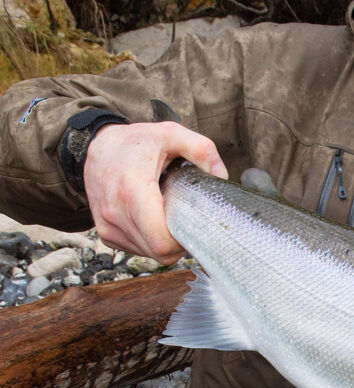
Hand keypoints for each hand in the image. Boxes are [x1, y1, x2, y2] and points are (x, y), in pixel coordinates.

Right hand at [84, 121, 226, 263]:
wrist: (98, 146)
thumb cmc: (136, 142)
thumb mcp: (171, 133)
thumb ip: (201, 149)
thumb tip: (221, 176)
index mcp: (132, 192)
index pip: (162, 243)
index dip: (185, 240)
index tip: (195, 223)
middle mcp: (115, 214)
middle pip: (159, 253)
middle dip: (179, 241)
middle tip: (187, 218)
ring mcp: (108, 227)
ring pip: (149, 254)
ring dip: (164, 240)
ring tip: (167, 212)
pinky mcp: (105, 234)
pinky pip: (137, 249)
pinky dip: (150, 240)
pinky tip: (153, 217)